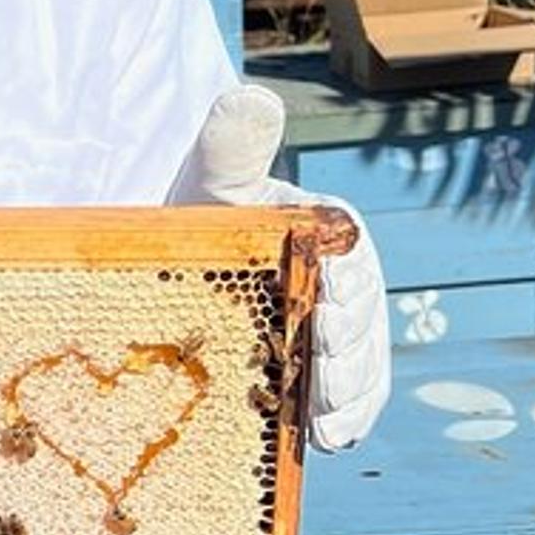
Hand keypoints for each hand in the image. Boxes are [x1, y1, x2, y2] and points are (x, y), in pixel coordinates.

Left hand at [169, 85, 390, 451]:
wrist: (172, 262)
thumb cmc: (200, 213)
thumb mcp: (210, 177)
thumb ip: (232, 141)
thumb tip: (253, 94)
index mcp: (329, 229)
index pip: (353, 258)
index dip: (347, 287)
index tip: (329, 310)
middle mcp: (343, 280)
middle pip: (361, 319)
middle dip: (350, 351)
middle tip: (324, 373)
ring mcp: (335, 329)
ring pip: (361, 365)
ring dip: (349, 394)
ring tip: (324, 420)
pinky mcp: (321, 371)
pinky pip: (348, 398)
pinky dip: (344, 419)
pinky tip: (326, 439)